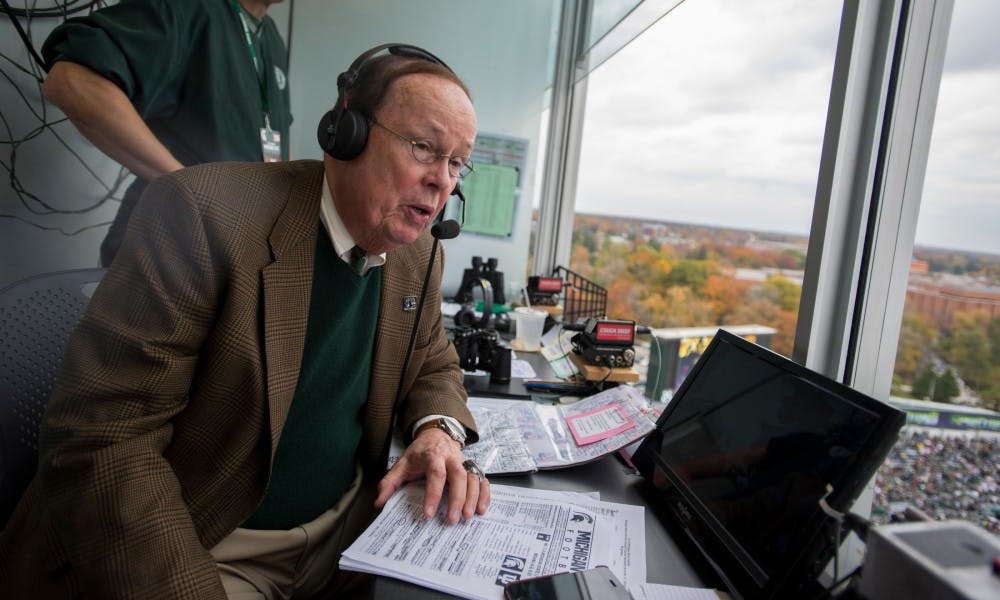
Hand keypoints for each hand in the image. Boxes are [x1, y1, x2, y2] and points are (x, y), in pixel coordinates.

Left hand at [375, 428, 489, 523]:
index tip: (428, 513)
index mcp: (432, 455)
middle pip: (458, 475)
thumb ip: (390, 483)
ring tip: (467, 516)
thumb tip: (379, 502)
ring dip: (472, 498)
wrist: (436, 434)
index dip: (433, 493)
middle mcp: (451, 457)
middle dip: (457, 498)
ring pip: (473, 477)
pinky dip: (484, 493)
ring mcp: (463, 461)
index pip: (435, 474)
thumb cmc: (419, 453)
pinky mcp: (471, 467)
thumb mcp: (401, 464)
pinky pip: (482, 479)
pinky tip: (482, 509)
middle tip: (452, 519)